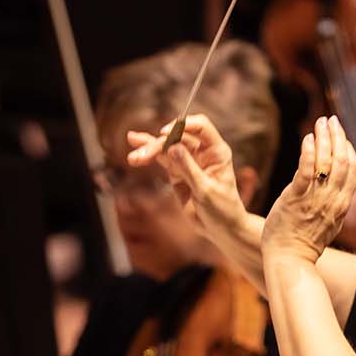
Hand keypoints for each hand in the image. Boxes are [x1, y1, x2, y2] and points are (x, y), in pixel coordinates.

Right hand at [126, 114, 250, 238]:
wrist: (221, 229)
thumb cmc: (222, 209)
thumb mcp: (205, 190)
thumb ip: (188, 168)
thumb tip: (173, 147)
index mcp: (216, 152)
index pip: (201, 127)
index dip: (183, 125)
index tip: (165, 133)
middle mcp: (203, 152)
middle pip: (178, 137)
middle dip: (159, 144)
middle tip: (143, 155)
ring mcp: (188, 161)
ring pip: (167, 148)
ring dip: (149, 150)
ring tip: (133, 158)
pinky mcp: (177, 172)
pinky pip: (162, 158)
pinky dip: (149, 153)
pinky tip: (135, 144)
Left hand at [262, 116, 355, 263]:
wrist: (290, 261)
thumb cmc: (304, 245)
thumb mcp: (328, 224)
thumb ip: (334, 205)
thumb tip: (338, 192)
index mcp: (342, 205)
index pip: (353, 170)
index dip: (348, 149)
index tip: (341, 135)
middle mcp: (333, 200)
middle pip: (343, 161)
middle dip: (338, 136)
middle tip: (331, 120)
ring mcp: (315, 200)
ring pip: (327, 162)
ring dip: (325, 138)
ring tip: (320, 122)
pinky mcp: (295, 199)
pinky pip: (306, 172)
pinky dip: (309, 153)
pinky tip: (307, 139)